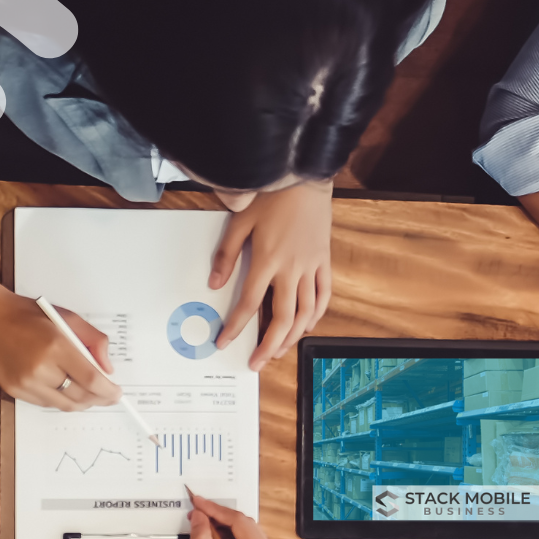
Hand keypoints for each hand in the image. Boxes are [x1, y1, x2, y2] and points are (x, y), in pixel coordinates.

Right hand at [0, 293, 122, 411]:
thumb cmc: (27, 314)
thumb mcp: (67, 317)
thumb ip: (93, 340)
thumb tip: (107, 369)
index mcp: (56, 346)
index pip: (91, 379)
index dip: (108, 391)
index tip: (117, 393)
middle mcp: (40, 368)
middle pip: (80, 396)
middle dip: (99, 399)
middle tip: (108, 396)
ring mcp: (25, 383)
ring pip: (64, 405)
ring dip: (81, 402)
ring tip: (90, 396)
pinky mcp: (14, 390)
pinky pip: (46, 404)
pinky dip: (60, 400)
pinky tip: (66, 391)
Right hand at [187, 494, 280, 538]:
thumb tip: (198, 517)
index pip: (238, 521)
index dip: (215, 509)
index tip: (197, 502)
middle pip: (244, 524)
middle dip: (219, 517)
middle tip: (196, 513)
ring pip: (245, 532)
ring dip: (224, 527)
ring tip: (201, 525)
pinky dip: (230, 538)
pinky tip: (214, 538)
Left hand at [209, 179, 334, 369]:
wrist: (304, 176)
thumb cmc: (271, 195)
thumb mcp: (240, 221)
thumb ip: (227, 255)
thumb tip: (214, 284)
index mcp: (267, 260)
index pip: (248, 303)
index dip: (236, 327)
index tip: (225, 342)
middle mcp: (291, 269)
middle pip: (282, 318)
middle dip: (268, 345)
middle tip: (256, 362)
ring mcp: (311, 266)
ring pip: (305, 313)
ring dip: (292, 337)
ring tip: (279, 351)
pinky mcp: (324, 261)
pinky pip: (324, 295)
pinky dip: (316, 314)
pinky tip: (307, 326)